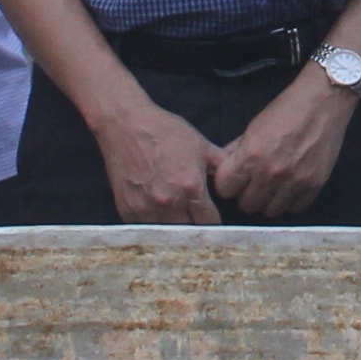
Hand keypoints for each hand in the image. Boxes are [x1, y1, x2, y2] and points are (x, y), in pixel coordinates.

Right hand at [91, 95, 227, 224]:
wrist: (125, 124)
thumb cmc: (164, 131)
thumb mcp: (201, 144)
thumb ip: (221, 166)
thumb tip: (235, 180)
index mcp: (191, 187)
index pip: (209, 222)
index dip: (213, 223)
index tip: (211, 220)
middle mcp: (169, 202)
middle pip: (188, 233)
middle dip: (194, 229)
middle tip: (194, 222)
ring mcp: (145, 208)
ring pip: (165, 235)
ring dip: (172, 230)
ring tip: (175, 222)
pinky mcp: (126, 209)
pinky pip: (144, 228)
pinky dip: (152, 225)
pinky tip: (156, 216)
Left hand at [209, 71, 356, 218]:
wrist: (324, 101)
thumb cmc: (287, 109)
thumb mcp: (254, 126)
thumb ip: (237, 151)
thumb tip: (222, 168)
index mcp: (251, 155)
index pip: (225, 189)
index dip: (228, 184)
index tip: (235, 179)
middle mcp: (270, 173)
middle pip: (246, 205)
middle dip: (247, 194)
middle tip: (254, 182)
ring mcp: (294, 182)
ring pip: (270, 212)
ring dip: (269, 200)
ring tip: (273, 186)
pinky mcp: (314, 186)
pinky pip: (295, 208)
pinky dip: (291, 200)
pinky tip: (291, 186)